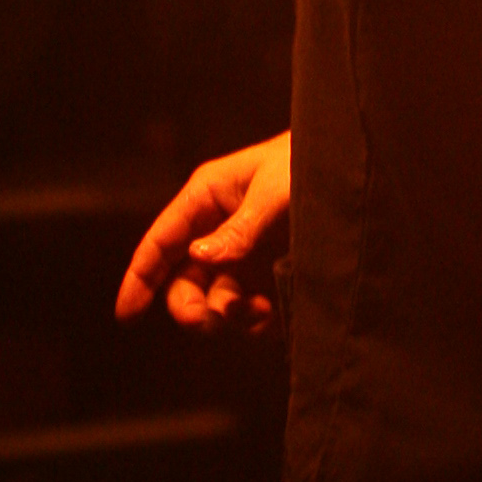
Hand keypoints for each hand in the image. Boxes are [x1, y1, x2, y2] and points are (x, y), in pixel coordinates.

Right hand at [116, 134, 291, 334]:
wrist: (356, 167)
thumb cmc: (310, 160)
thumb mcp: (275, 190)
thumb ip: (240, 228)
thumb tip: (200, 258)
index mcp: (208, 197)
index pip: (161, 242)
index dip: (139, 279)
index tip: (126, 316)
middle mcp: (219, 231)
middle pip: (184, 283)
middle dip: (191, 307)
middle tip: (209, 318)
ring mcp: (245, 256)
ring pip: (216, 302)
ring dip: (230, 316)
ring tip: (261, 311)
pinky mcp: (270, 274)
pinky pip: (250, 311)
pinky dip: (257, 321)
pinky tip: (276, 312)